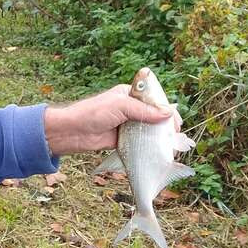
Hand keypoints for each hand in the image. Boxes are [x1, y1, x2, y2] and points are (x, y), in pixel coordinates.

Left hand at [43, 83, 180, 155]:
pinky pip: (139, 142)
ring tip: (170, 147)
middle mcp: (130, 108)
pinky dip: (148, 147)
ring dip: (158, 138)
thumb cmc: (94, 113)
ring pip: (148, 130)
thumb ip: (144, 111)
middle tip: (175, 136)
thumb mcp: (121, 106)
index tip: (176, 121)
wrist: (72, 132)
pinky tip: (158, 152)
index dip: (166, 109)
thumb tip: (168, 113)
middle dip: (165, 125)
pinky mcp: (122, 139)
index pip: (154, 100)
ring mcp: (127, 124)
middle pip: (154, 116)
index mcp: (130, 94)